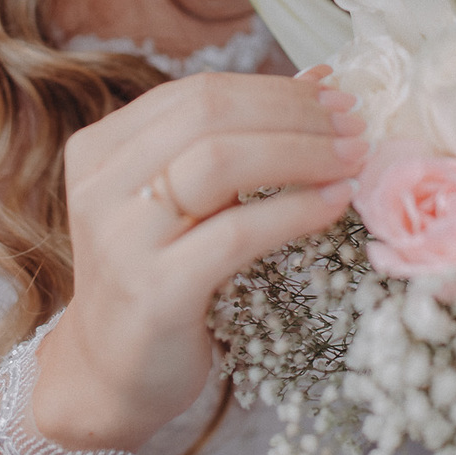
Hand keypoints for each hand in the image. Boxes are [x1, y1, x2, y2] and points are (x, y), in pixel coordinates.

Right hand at [32, 67, 365, 453]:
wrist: (110, 377)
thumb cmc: (159, 280)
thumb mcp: (186, 203)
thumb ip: (238, 141)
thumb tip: (321, 78)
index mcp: (101, 149)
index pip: (196, 93)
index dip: (273, 89)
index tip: (335, 98)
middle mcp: (100, 185)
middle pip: (209, 115)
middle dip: (294, 114)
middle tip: (355, 127)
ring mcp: (121, 238)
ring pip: (220, 161)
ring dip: (302, 153)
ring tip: (353, 160)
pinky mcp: (153, 291)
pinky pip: (236, 232)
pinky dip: (295, 211)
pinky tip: (334, 205)